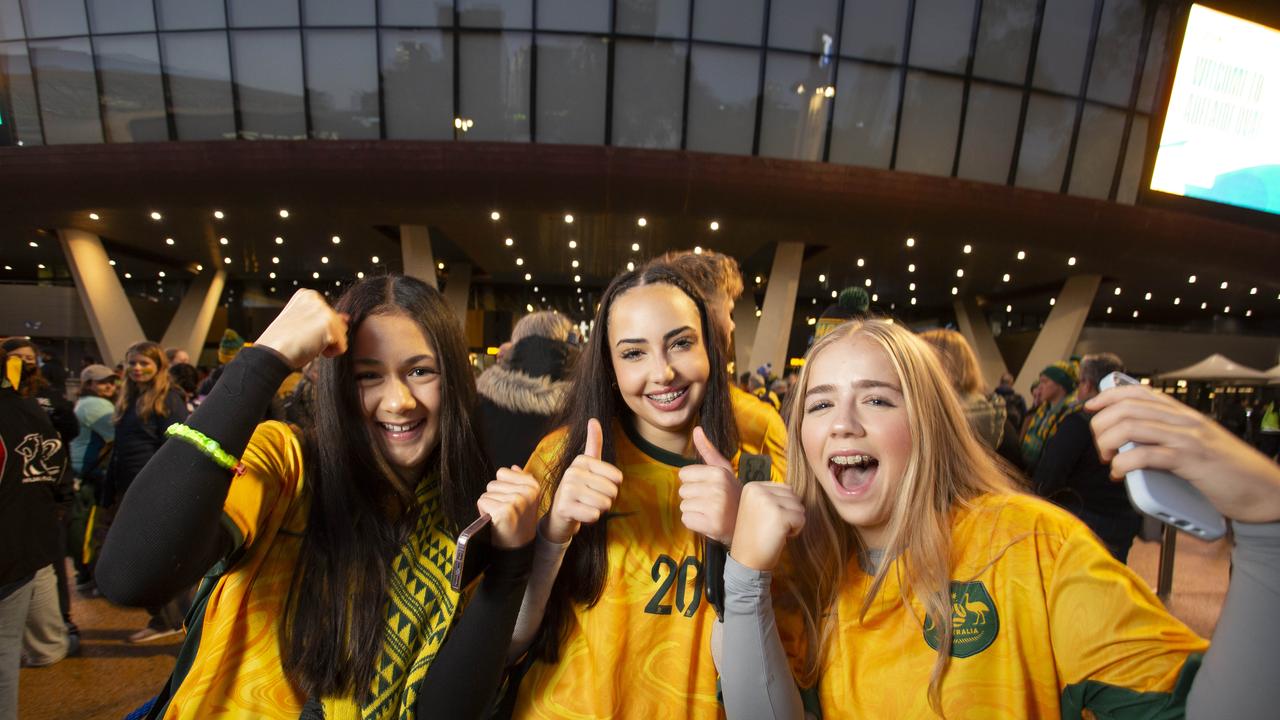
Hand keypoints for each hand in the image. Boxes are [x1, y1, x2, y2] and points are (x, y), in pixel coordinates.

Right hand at [254, 290, 348, 368]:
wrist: (271, 353)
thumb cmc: (283, 341)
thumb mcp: (304, 323)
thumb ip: (326, 317)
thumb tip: (346, 318)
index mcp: (308, 295)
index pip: (330, 316)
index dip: (318, 330)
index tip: (300, 332)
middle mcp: (316, 299)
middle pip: (338, 324)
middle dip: (325, 337)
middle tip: (303, 339)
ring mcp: (323, 310)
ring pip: (342, 335)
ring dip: (327, 345)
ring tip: (307, 343)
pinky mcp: (328, 324)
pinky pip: (342, 346)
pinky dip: (330, 353)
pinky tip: (312, 349)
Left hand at [477, 466, 541, 548]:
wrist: (517, 549)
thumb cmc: (519, 525)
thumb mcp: (526, 501)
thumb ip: (520, 482)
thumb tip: (513, 467)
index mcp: (533, 485)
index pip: (502, 472)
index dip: (502, 487)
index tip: (510, 501)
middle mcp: (527, 491)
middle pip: (493, 483)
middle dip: (495, 497)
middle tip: (505, 512)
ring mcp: (516, 500)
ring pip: (486, 493)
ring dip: (489, 506)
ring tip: (500, 517)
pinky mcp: (504, 510)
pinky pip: (482, 502)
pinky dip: (484, 512)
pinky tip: (495, 521)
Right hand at [544, 419, 622, 543]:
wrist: (560, 514)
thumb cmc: (580, 489)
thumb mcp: (588, 466)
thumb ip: (593, 444)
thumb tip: (593, 419)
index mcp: (581, 460)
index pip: (618, 478)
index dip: (613, 487)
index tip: (597, 487)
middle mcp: (572, 472)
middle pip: (612, 491)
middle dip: (607, 500)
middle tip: (591, 499)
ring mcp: (566, 490)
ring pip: (604, 504)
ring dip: (599, 510)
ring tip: (586, 506)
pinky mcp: (564, 508)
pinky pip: (594, 515)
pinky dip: (591, 519)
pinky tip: (580, 514)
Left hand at [677, 427, 741, 545]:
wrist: (749, 523)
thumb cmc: (732, 495)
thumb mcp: (724, 471)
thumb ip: (708, 450)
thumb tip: (696, 429)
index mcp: (719, 473)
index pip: (684, 474)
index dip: (693, 482)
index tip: (708, 488)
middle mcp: (718, 488)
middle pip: (682, 491)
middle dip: (693, 497)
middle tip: (711, 502)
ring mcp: (716, 508)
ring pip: (683, 506)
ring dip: (694, 511)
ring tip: (711, 512)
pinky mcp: (713, 525)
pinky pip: (686, 520)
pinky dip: (695, 523)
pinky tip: (709, 522)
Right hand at [729, 482, 804, 571]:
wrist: (746, 560)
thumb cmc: (755, 536)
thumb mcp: (757, 508)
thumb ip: (772, 496)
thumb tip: (795, 493)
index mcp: (752, 486)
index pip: (785, 488)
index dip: (783, 506)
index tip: (767, 519)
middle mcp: (759, 490)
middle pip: (793, 496)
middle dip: (789, 513)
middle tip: (771, 526)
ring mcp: (769, 502)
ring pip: (799, 507)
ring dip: (793, 521)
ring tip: (775, 530)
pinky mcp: (780, 515)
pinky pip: (801, 519)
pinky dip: (796, 530)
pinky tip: (781, 536)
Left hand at [1088, 384, 1279, 522]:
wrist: (1265, 490)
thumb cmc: (1228, 472)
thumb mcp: (1196, 445)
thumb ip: (1168, 438)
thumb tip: (1129, 443)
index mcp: (1183, 414)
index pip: (1138, 392)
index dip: (1108, 396)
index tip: (1090, 407)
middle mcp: (1184, 420)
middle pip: (1126, 408)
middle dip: (1101, 425)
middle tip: (1099, 446)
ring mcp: (1187, 439)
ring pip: (1130, 427)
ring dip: (1107, 443)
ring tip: (1106, 460)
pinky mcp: (1190, 461)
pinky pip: (1145, 456)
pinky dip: (1122, 464)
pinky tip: (1119, 473)